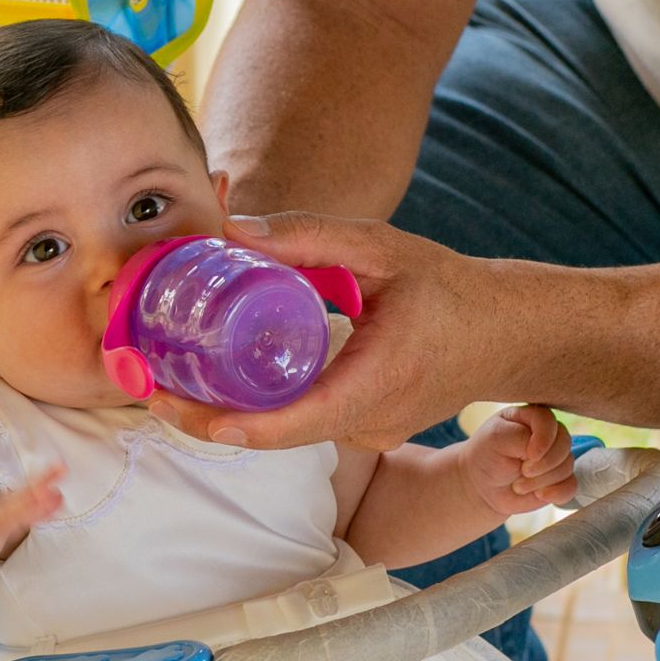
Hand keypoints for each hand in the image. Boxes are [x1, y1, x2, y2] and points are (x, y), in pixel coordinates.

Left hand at [147, 212, 509, 451]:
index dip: (227, 425)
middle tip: (149, 387)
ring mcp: (368, 433)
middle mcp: (367, 422)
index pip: (290, 424)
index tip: (175, 407)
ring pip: (289, 429)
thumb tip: (231, 227)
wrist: (510, 333)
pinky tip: (232, 376)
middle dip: (208, 417)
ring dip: (234, 410)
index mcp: (373, 383)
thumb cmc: (451, 288)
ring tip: (175, 376)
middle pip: (275, 433)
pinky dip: (267, 406)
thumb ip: (308, 236)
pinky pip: (309, 422)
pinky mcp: (367, 430)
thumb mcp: (382, 247)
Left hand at [461, 405, 577, 516]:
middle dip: (544, 464)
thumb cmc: (487, 455)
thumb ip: (520, 436)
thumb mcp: (496, 437)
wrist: (482, 487)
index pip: (549, 421)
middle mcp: (547, 434)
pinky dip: (556, 493)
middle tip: (523, 472)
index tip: (528, 455)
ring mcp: (555, 456)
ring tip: (519, 485)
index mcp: (531, 416)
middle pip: (564, 443)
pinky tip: (539, 494)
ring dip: (542, 481)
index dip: (544, 439)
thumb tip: (543, 452)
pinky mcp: (559, 479)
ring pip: (567, 466)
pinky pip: (571, 486)